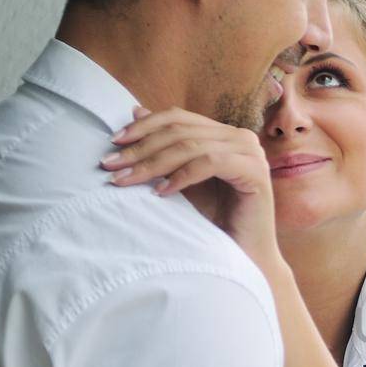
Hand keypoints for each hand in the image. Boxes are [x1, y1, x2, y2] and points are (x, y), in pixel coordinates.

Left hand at [104, 106, 279, 268]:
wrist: (243, 256)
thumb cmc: (213, 221)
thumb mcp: (181, 179)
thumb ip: (165, 149)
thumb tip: (135, 110)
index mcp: (224, 134)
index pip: (178, 117)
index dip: (144, 126)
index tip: (113, 142)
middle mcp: (241, 137)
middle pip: (181, 130)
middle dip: (141, 147)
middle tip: (110, 164)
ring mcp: (251, 152)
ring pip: (191, 146)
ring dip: (153, 163)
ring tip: (126, 180)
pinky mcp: (255, 171)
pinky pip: (210, 163)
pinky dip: (181, 176)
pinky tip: (160, 193)